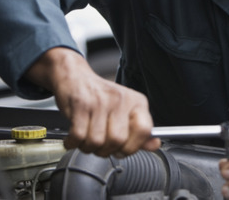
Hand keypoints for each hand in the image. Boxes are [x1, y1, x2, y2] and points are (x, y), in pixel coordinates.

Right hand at [26, 47, 160, 156]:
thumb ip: (139, 130)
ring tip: (86, 141)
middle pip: (117, 140)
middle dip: (106, 151)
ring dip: (88, 147)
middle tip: (100, 147)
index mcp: (136, 102)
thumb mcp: (125, 110)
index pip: (144, 130)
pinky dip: (73, 142)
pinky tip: (73, 139)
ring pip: (96, 141)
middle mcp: (120, 99)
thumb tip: (154, 145)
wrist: (75, 76)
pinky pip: (78, 136)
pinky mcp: (81, 104)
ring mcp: (100, 101)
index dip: (132, 146)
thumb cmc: (100, 96)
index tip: (122, 149)